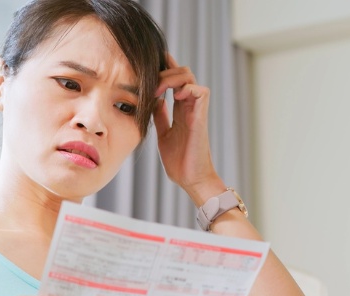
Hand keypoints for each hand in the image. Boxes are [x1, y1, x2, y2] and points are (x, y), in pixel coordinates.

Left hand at [153, 53, 224, 202]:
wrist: (191, 179)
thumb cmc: (180, 161)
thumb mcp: (163, 134)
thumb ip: (160, 117)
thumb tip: (152, 102)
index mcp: (181, 109)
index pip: (174, 80)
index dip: (164, 67)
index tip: (148, 62)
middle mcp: (189, 106)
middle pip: (182, 71)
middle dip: (164, 70)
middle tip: (148, 83)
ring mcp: (196, 110)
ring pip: (189, 76)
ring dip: (172, 77)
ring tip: (158, 90)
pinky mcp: (201, 117)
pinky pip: (201, 91)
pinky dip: (187, 88)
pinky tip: (174, 97)